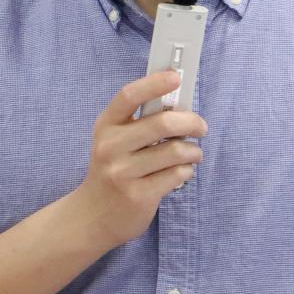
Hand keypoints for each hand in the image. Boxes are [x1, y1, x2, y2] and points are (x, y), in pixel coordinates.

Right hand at [69, 69, 208, 250]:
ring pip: (175, 151)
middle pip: (162, 123)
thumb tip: (179, 101)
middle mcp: (111, 147)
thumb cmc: (113, 169)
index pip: (129, 96)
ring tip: (194, 154)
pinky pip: (177, 174)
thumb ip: (140, 121)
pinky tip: (182, 171)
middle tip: (201, 126)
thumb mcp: (115, 140)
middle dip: (191, 122)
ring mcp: (123, 173)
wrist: (92, 216)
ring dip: (194, 151)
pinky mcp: (138, 196)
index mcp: (106, 126)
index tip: (176, 77)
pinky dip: (187, 170)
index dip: (154, 83)